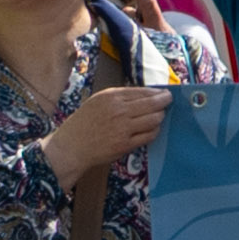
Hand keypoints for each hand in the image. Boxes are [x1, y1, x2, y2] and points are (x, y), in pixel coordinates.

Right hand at [37, 81, 166, 189]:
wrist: (70, 147)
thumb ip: (120, 97)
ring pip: (155, 119)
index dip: (158, 92)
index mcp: (111, 96)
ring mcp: (122, 128)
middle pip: (154, 103)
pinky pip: (150, 135)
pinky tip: (151, 130)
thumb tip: (148, 93)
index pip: (144, 91)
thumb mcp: (97, 102)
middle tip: (168, 102)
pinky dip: (154, 131)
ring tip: (158, 117)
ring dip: (160, 117)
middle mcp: (118, 110)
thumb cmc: (84, 123)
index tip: (165, 93)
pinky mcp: (125, 144)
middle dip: (165, 102)